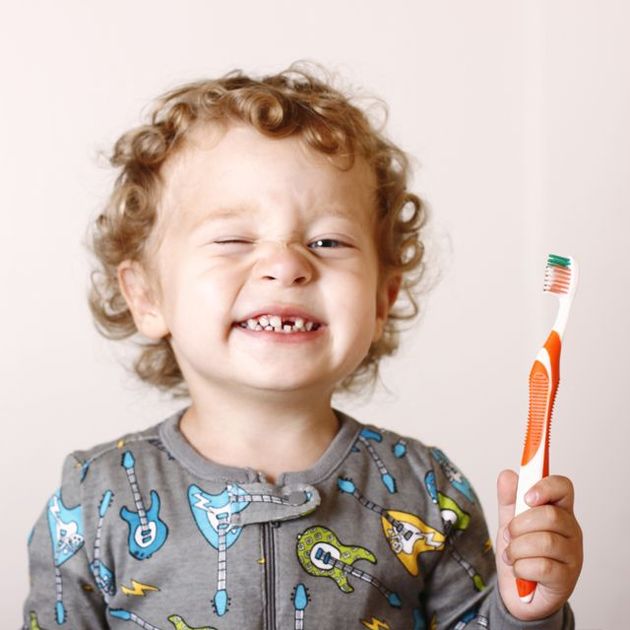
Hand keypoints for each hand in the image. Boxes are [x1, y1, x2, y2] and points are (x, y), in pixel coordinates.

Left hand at [495, 470, 582, 620]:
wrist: (518, 592)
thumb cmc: (520, 552)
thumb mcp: (510, 521)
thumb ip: (508, 498)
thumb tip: (507, 475)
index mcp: (559, 511)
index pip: (563, 487)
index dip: (545, 487)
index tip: (526, 497)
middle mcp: (570, 531)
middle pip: (551, 515)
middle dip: (520, 524)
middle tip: (508, 534)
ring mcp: (572, 556)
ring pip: (546, 542)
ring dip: (517, 548)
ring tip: (510, 554)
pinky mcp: (566, 579)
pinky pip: (543, 567)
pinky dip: (522, 567)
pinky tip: (518, 569)